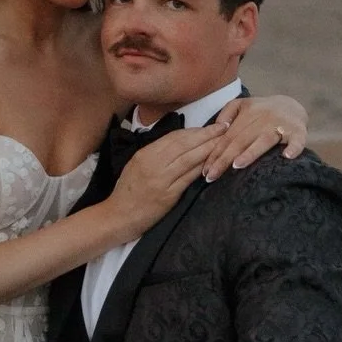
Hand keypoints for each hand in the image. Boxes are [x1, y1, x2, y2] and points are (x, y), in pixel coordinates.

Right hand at [105, 124, 227, 240]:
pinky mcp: (168, 196)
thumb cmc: (128, 191)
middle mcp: (153, 163)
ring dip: (208, 149)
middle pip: (184, 144)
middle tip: (224, 127)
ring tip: (224, 142)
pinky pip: (188, 178)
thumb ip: (156, 154)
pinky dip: (202, 168)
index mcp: (145, 154)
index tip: (210, 125)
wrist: (118, 216)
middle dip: (206, 135)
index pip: (174, 137)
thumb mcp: (136, 165)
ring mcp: (161, 180)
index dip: (195, 130)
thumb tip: (180, 143)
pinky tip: (213, 163)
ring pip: (189, 159)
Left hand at [202, 95, 307, 181]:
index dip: (215, 153)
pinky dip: (294, 148)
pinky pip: (297, 140)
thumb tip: (217, 128)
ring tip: (237, 165)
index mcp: (248, 113)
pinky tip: (287, 156)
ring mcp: (281, 125)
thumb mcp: (242, 105)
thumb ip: (227, 113)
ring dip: (251, 153)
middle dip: (225, 159)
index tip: (205, 170)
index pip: (228, 136)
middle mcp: (263, 119)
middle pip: (241, 141)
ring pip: (264, 140)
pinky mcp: (299, 131)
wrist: (292, 105)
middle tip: (212, 177)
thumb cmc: (262, 111)